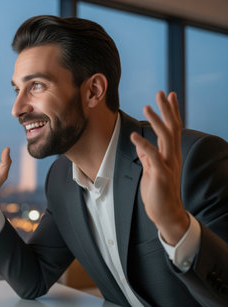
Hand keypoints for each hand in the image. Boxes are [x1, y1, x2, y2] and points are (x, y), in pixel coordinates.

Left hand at [130, 91, 188, 245]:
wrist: (165, 213)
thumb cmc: (157, 191)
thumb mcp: (151, 169)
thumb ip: (147, 155)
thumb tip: (139, 141)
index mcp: (170, 154)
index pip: (172, 128)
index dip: (171, 111)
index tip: (169, 95)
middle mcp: (172, 156)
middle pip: (172, 128)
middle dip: (167, 109)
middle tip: (161, 92)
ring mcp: (168, 165)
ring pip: (165, 138)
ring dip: (156, 121)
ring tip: (146, 107)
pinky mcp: (161, 175)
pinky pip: (153, 157)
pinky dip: (144, 144)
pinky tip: (134, 135)